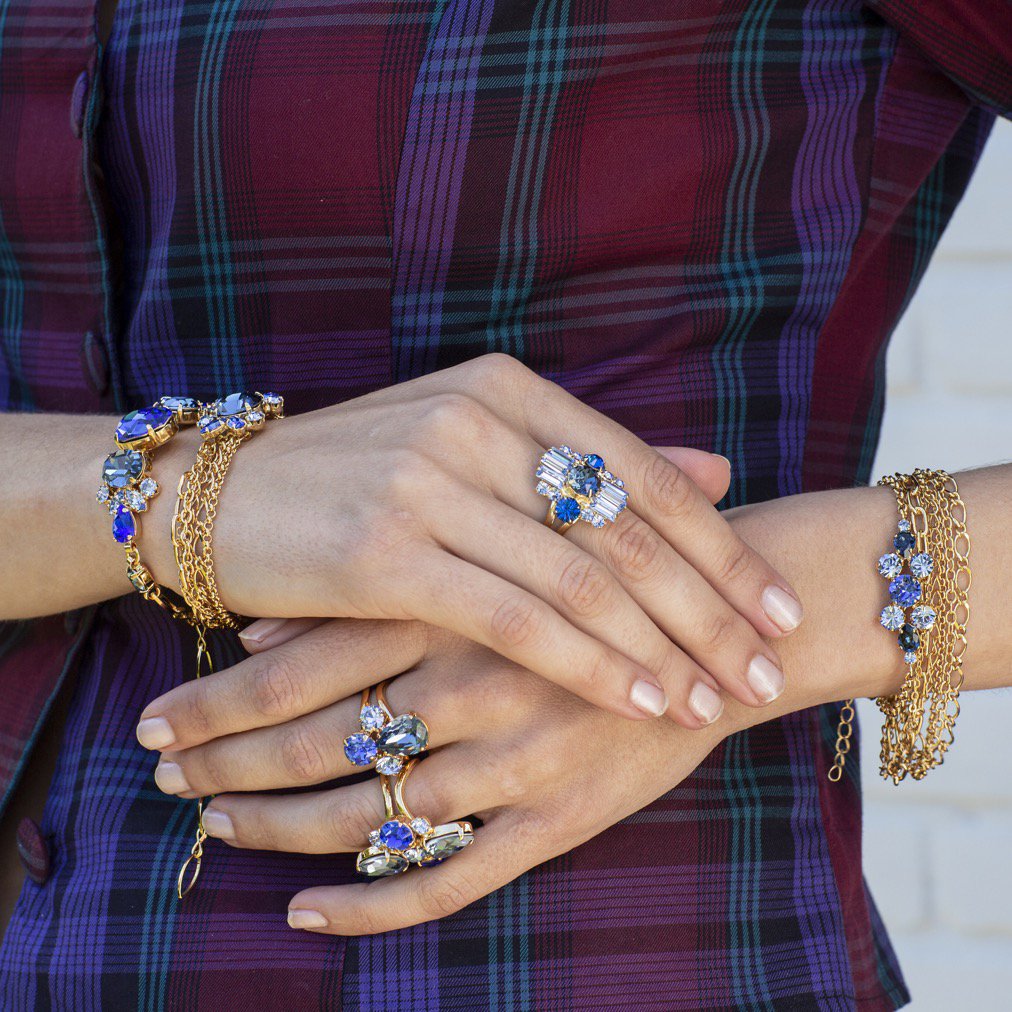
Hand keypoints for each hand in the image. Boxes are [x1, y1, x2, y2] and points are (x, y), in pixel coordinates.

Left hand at [136, 618, 734, 934]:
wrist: (723, 624)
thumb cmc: (599, 570)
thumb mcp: (494, 550)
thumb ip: (380, 583)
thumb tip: (260, 625)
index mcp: (454, 609)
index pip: (305, 667)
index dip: (222, 702)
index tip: (158, 722)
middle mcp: (475, 687)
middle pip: (320, 743)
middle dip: (229, 765)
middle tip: (166, 777)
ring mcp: (518, 761)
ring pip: (371, 815)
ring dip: (279, 829)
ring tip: (216, 826)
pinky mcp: (558, 820)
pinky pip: (450, 879)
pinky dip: (370, 906)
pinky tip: (307, 912)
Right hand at [148, 354, 801, 725]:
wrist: (220, 497)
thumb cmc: (358, 479)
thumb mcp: (475, 450)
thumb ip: (593, 459)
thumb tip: (716, 472)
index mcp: (506, 389)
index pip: (643, 475)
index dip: (722, 547)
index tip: (779, 610)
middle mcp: (475, 421)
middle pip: (626, 528)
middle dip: (711, 609)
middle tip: (770, 670)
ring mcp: (429, 481)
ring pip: (581, 576)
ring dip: (662, 647)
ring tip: (718, 701)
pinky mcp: (386, 550)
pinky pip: (514, 616)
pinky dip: (586, 664)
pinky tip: (637, 704)